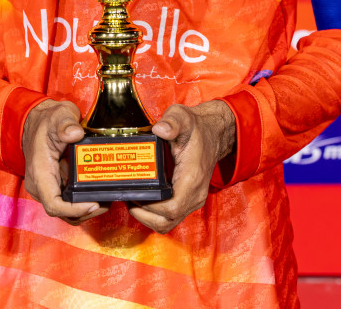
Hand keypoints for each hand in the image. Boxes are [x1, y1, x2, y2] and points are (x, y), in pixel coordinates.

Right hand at [22, 100, 107, 225]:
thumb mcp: (58, 116)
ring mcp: (48, 187)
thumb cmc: (46, 121)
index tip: (93, 203)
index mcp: (39, 172)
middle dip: (86, 211)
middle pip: (63, 212)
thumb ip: (66, 123)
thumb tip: (75, 133)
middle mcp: (41, 185)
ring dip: (87, 209)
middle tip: (107, 202)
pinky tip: (99, 191)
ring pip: (67, 210)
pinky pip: (69, 201)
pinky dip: (84, 201)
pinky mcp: (56, 186)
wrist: (38, 121)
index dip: (74, 209)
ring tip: (107, 198)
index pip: (53, 204)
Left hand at [128, 100, 235, 234]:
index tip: (134, 195)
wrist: (213, 134)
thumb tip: (160, 129)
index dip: (150, 206)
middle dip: (144, 214)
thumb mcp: (183, 118)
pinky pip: (170, 216)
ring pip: (168, 222)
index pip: (171, 207)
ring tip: (132, 201)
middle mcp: (195, 194)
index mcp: (193, 177)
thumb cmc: (196, 128)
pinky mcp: (189, 200)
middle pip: (167, 220)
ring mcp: (193, 199)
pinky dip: (155, 214)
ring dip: (148, 217)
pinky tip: (143, 200)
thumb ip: (172, 122)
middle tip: (128, 198)